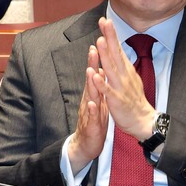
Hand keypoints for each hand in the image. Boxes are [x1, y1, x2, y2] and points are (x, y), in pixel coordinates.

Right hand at [67, 44, 108, 173]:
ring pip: (89, 96)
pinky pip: (91, 116)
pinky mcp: (91, 124)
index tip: (99, 42)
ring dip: (90, 84)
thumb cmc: (94, 120)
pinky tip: (92, 103)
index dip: (97, 58)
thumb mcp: (98, 100)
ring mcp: (89, 111)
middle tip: (93, 49)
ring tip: (91, 71)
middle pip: (90, 80)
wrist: (86, 144)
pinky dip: (91, 109)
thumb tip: (99, 69)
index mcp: (93, 93)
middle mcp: (89, 99)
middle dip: (91, 64)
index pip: (95, 73)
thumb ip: (98, 85)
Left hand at [93, 17, 157, 140]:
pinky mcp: (116, 100)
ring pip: (111, 68)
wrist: (142, 120)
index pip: (118, 48)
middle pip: (115, 53)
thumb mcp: (130, 77)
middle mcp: (123, 75)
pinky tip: (95, 74)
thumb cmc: (134, 99)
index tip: (106, 20)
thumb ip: (122, 64)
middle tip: (105, 22)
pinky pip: (107, 90)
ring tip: (99, 41)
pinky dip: (101, 82)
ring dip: (105, 54)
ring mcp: (120, 87)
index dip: (112, 35)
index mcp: (125, 70)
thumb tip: (117, 50)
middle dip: (110, 37)